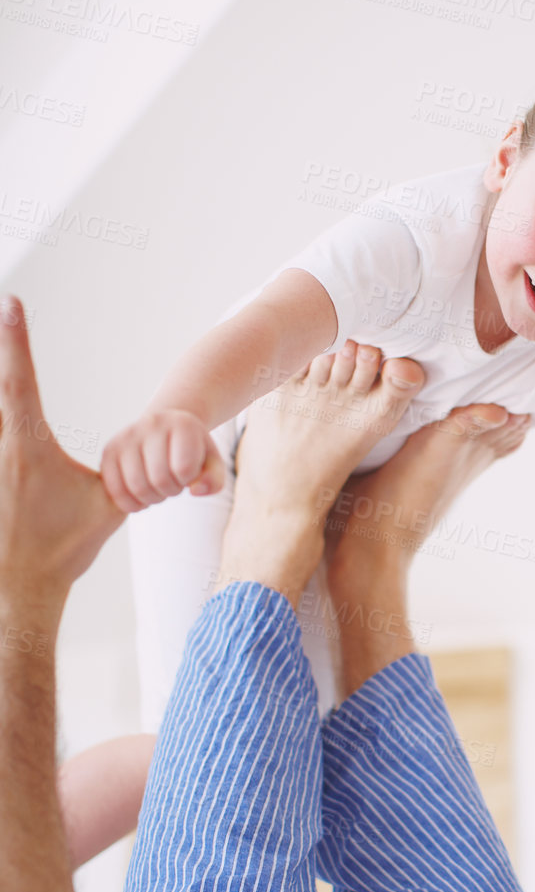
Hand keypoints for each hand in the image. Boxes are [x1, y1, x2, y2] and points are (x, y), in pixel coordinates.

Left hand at [0, 296, 123, 600]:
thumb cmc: (64, 550)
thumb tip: (163, 464)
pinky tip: (3, 423)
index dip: (17, 339)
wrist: (20, 588)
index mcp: (28, 447)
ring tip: (1, 340)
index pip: (21, 380)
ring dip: (0, 387)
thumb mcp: (107, 506)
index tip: (11, 302)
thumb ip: (125, 476)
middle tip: (0, 307)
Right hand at [101, 407, 224, 513]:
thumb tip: (195, 492)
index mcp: (182, 424)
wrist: (165, 431)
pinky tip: (141, 496)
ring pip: (137, 486)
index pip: (184, 469)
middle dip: (170, 491)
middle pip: (160, 479)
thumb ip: (213, 480)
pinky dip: (129, 502)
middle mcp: (152, 423)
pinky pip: (114, 489)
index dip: (188, 481)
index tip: (188, 474)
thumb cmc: (192, 451)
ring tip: (158, 488)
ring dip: (151, 498)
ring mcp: (127, 436)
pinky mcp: (109, 451)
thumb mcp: (212, 463)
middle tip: (173, 484)